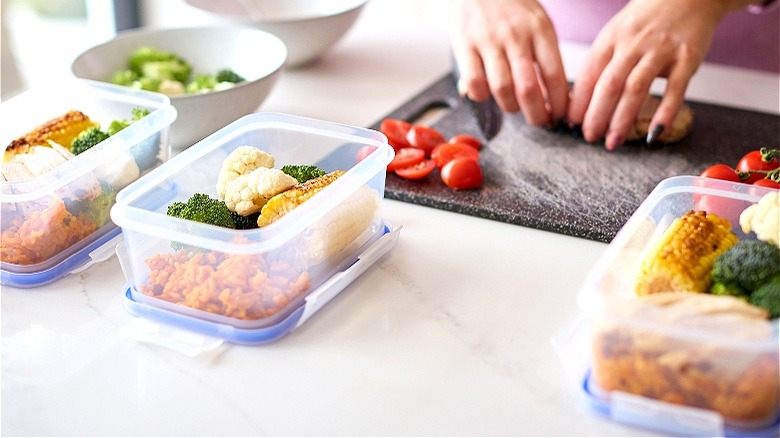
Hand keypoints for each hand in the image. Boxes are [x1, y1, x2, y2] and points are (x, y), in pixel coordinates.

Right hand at [450, 0, 568, 126]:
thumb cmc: (510, 6)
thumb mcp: (536, 22)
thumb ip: (543, 54)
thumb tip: (551, 94)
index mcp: (540, 29)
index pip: (555, 76)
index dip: (558, 103)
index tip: (558, 115)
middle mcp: (515, 35)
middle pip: (529, 89)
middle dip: (536, 115)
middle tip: (538, 121)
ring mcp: (489, 40)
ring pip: (502, 90)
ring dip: (510, 107)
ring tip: (513, 106)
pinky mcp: (464, 44)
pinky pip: (474, 82)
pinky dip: (481, 96)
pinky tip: (486, 93)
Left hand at [567, 0, 746, 149]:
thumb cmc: (648, 20)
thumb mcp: (617, 33)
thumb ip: (602, 63)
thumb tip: (579, 100)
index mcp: (611, 39)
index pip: (588, 75)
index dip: (577, 102)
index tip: (570, 123)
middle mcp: (633, 44)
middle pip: (608, 85)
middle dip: (595, 116)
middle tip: (589, 137)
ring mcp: (661, 51)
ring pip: (636, 89)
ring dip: (622, 120)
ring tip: (612, 142)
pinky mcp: (687, 59)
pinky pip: (674, 90)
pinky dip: (664, 114)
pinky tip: (653, 134)